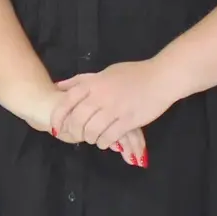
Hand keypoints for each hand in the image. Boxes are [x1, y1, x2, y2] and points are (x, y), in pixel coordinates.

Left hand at [52, 59, 177, 151]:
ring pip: (92, 131)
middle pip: (78, 120)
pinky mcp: (129, 120)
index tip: (56, 127)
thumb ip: (81, 80)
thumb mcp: (104, 73)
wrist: (161, 78)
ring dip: (90, 138)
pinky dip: (104, 142)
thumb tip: (58, 86)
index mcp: (93, 83)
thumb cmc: (132, 74)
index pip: (67, 101)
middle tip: (77, 136)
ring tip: (93, 138)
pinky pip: (109, 137)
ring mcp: (115, 109)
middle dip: (74, 132)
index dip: (58, 117)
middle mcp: (101, 96)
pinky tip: (105, 142)